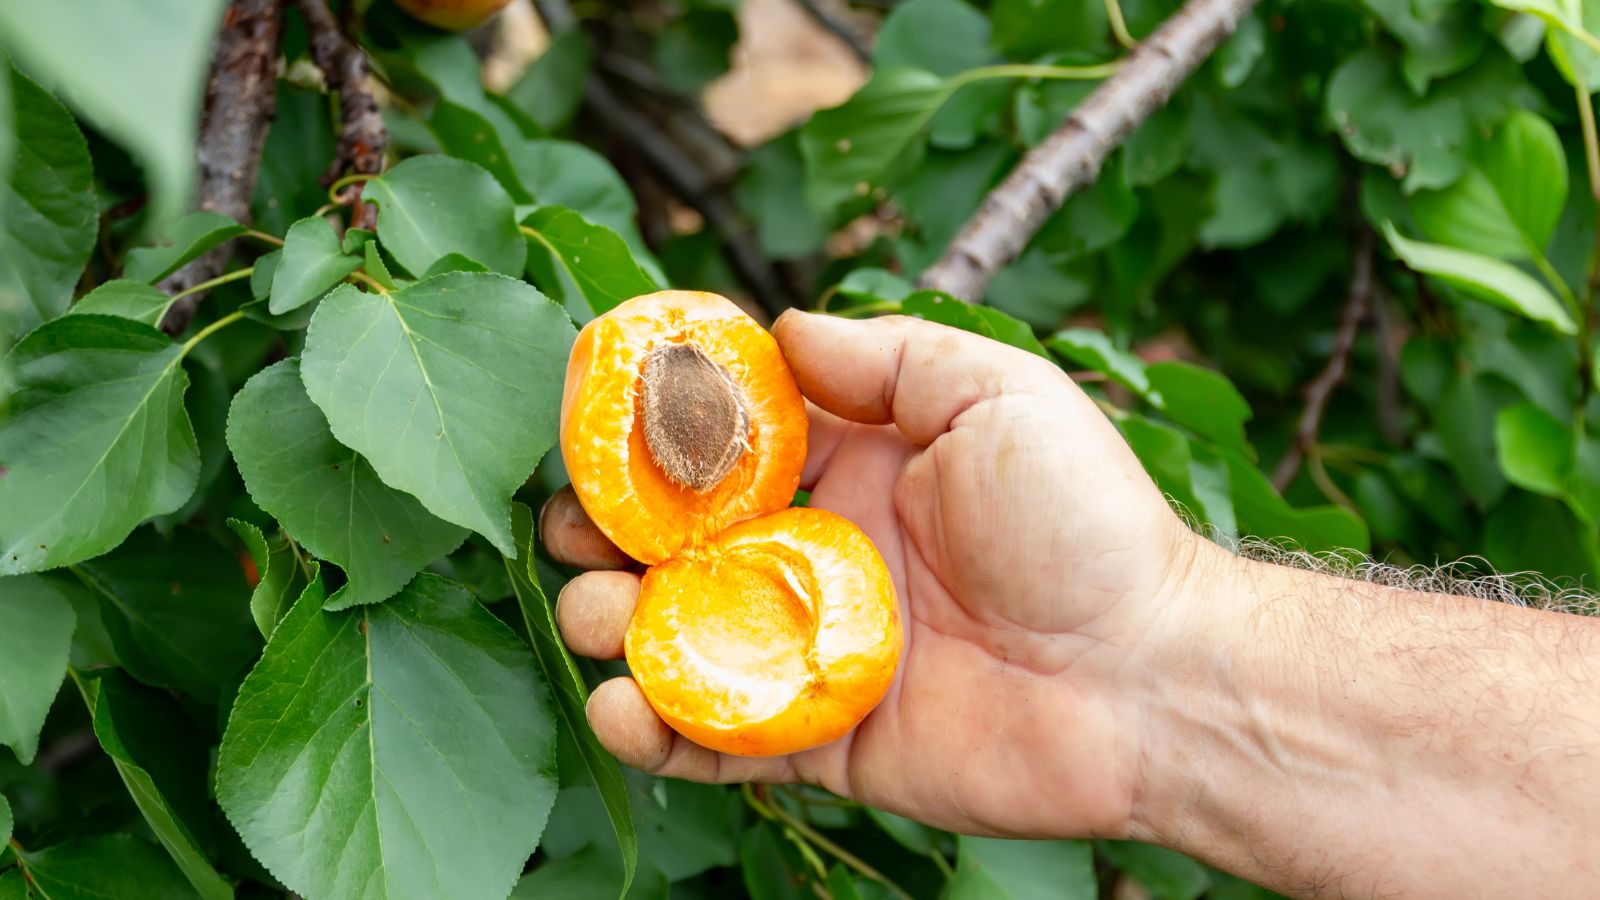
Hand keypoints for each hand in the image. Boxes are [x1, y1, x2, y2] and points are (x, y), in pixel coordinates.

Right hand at [542, 311, 1202, 838]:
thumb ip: (887, 356)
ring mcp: (811, 650)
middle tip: (573, 525)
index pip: (727, 442)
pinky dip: (654, 731)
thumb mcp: (997, 394)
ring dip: (612, 623)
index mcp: (852, 470)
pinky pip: (716, 740)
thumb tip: (779, 328)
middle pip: (677, 541)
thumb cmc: (1084, 523)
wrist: (1149, 677)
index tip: (594, 415)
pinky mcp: (819, 740)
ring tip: (594, 608)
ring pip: (676, 638)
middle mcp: (816, 557)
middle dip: (610, 528)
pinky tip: (621, 707)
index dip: (655, 429)